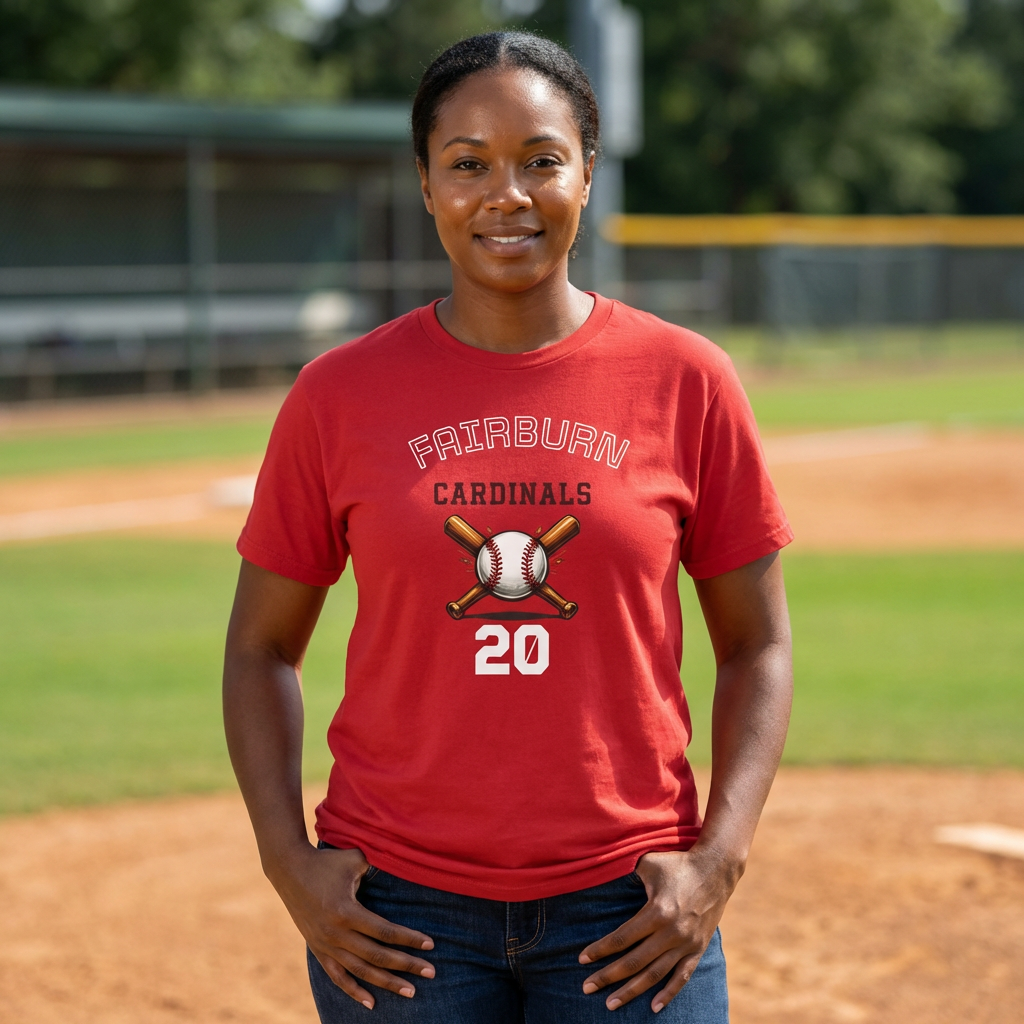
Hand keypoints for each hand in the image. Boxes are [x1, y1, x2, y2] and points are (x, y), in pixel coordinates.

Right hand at [269, 844, 434, 1009]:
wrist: (289, 870)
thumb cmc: (327, 861)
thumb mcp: (354, 858)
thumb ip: (378, 865)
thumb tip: (404, 862)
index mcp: (346, 912)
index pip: (385, 931)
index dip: (409, 939)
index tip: (430, 945)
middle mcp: (336, 934)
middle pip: (377, 955)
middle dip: (406, 965)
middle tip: (431, 972)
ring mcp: (325, 945)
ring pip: (360, 971)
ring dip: (386, 983)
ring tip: (410, 992)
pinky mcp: (317, 950)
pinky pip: (337, 977)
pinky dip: (353, 991)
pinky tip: (371, 1004)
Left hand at [578, 847, 740, 1012]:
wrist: (716, 869)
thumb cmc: (676, 863)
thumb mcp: (649, 863)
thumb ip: (626, 874)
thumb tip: (601, 874)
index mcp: (657, 911)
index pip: (622, 938)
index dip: (600, 950)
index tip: (582, 959)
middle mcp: (671, 932)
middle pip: (634, 961)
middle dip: (608, 976)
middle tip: (587, 988)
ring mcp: (686, 943)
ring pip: (655, 974)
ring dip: (632, 991)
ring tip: (611, 1004)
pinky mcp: (698, 949)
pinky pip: (682, 976)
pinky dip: (668, 993)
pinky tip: (653, 1007)